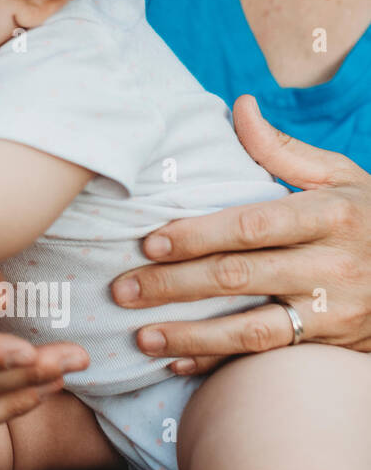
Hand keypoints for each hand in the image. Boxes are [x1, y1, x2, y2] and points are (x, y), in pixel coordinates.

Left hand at [114, 95, 370, 373]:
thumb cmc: (367, 217)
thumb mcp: (341, 177)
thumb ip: (284, 149)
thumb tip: (240, 107)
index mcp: (331, 216)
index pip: (255, 226)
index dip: (200, 234)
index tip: (151, 241)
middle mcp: (332, 267)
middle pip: (241, 277)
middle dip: (176, 284)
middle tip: (124, 287)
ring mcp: (331, 312)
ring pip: (251, 329)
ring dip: (191, 335)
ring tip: (141, 335)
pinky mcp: (327, 345)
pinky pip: (265, 356)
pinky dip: (218, 362)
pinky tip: (177, 360)